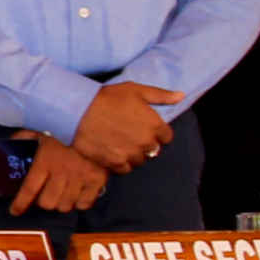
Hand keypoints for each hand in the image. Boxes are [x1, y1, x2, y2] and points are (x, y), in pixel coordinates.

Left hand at [9, 132, 110, 213]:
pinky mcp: (97, 180)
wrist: (97, 125)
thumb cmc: (66, 129)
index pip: (29, 189)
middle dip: (43, 201)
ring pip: (65, 206)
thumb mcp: (41, 130)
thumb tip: (11, 143)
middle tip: (45, 194)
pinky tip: (78, 193)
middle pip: (47, 203)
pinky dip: (80, 202)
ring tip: (62, 192)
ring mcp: (81, 178)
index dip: (20, 203)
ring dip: (61, 202)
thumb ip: (25, 137)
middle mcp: (62, 172)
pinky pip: (84, 204)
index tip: (15, 211)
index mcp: (45, 161)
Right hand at [67, 81, 185, 172]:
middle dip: (144, 144)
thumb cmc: (107, 98)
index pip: (166, 137)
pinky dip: (121, 163)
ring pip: (139, 160)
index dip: (155, 132)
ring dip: (133, 154)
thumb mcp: (136, 90)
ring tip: (120, 144)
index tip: (143, 127)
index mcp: (155, 125)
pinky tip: (112, 152)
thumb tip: (181, 96)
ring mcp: (131, 154)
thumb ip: (161, 95)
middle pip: (153, 150)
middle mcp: (146, 142)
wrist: (78, 110)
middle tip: (128, 134)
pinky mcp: (114, 162)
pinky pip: (125, 169)